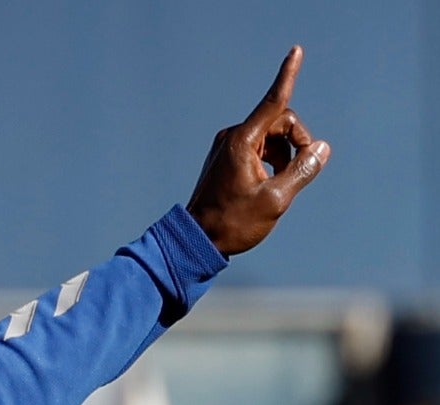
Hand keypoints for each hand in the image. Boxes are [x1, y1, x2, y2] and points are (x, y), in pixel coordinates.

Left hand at [186, 45, 329, 256]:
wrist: (196, 240)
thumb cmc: (233, 223)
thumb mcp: (275, 200)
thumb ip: (302, 170)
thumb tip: (321, 148)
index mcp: (241, 142)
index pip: (273, 103)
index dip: (288, 76)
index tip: (296, 51)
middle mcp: (232, 137)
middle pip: (280, 121)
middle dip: (297, 141)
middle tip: (299, 171)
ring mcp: (227, 146)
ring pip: (272, 136)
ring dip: (285, 154)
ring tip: (277, 184)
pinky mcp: (227, 157)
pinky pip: (260, 147)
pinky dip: (272, 160)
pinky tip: (268, 182)